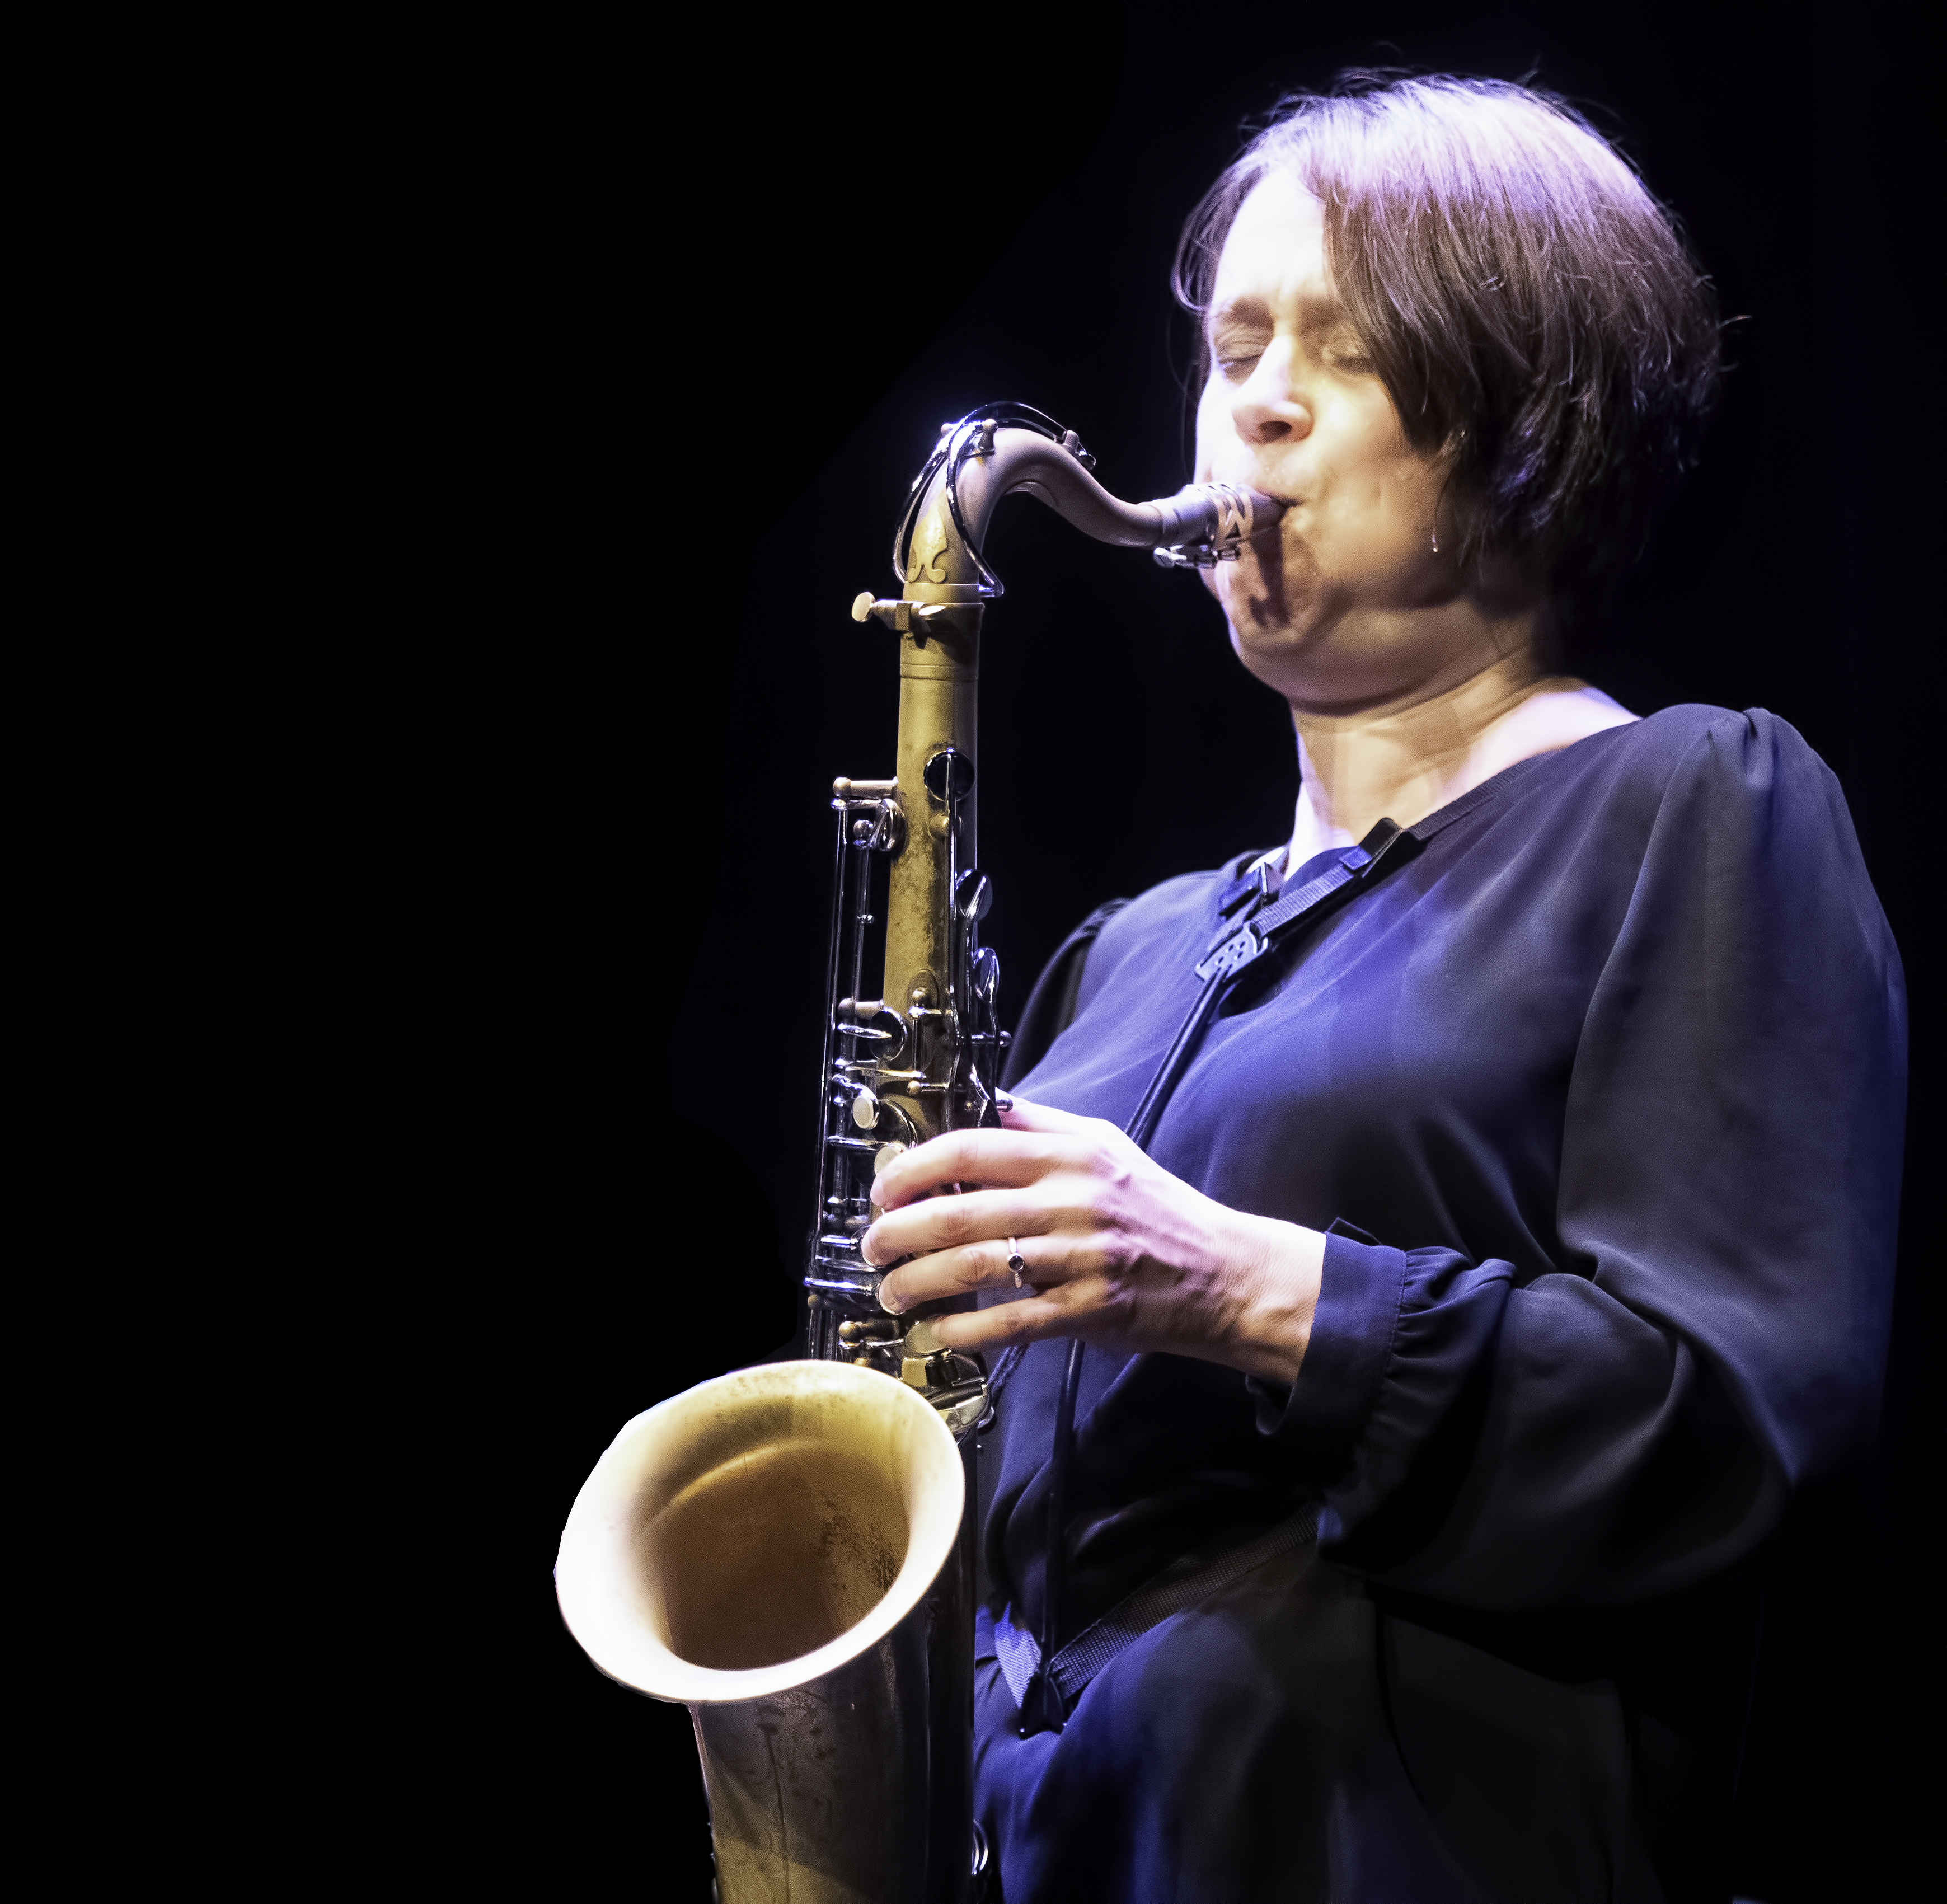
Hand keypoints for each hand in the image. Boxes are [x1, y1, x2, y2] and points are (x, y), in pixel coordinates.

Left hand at [862, 1098, 1325, 1384]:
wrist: (1223, 1273)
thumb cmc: (1157, 1209)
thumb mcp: (1106, 1146)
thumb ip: (1041, 1127)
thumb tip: (980, 1108)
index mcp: (1069, 1153)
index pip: (968, 1148)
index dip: (910, 1170)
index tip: (882, 1189)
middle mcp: (1071, 1199)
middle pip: (956, 1212)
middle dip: (896, 1233)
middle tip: (872, 1248)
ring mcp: (1079, 1257)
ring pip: (972, 1267)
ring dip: (916, 1283)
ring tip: (891, 1292)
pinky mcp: (1087, 1310)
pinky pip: (1008, 1321)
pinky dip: (962, 1329)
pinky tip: (938, 1331)